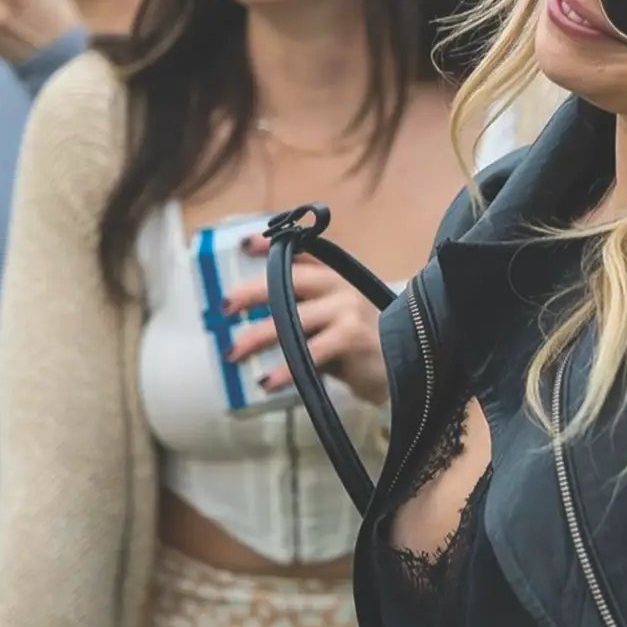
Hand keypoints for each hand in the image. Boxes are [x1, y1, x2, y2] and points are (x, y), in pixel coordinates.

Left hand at [224, 236, 388, 405]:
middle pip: (292, 279)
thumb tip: (246, 326)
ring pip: (294, 318)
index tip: (242, 245)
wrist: (401, 368)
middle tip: (225, 305)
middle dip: (254, 290)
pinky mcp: (352, 336)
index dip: (271, 246)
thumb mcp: (329, 322)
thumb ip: (300, 314)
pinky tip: (268, 381)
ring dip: (258, 336)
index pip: (301, 253)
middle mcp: (340, 286)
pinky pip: (310, 351)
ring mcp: (348, 309)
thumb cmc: (356, 346)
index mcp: (333, 277)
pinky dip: (286, 367)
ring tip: (234, 352)